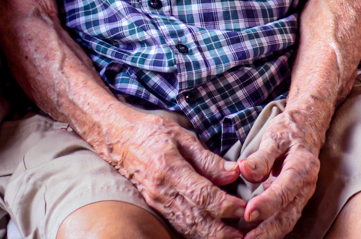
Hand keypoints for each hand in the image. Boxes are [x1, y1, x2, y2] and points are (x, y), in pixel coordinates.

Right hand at [100, 105, 245, 238]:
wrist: (118, 138)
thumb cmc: (152, 132)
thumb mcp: (182, 136)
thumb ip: (207, 158)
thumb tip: (233, 173)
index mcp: (170, 169)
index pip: (201, 194)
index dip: (223, 205)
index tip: (242, 208)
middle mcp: (162, 191)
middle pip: (194, 218)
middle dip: (219, 230)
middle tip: (243, 234)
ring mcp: (156, 201)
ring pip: (185, 225)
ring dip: (209, 235)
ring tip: (231, 238)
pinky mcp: (155, 206)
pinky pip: (177, 223)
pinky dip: (194, 232)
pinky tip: (210, 234)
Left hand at [237, 106, 326, 238]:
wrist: (306, 130)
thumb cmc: (288, 133)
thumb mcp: (274, 137)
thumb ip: (261, 156)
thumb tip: (244, 170)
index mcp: (303, 166)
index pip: (285, 189)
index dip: (268, 203)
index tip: (248, 213)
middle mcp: (306, 185)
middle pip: (289, 214)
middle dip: (268, 231)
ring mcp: (302, 196)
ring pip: (288, 221)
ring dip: (269, 235)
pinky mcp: (295, 202)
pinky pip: (284, 220)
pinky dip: (270, 231)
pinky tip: (254, 236)